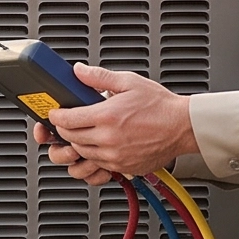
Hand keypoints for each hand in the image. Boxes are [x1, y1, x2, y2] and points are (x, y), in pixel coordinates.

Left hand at [35, 66, 198, 182]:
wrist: (183, 127)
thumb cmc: (160, 106)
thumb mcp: (129, 82)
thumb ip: (99, 77)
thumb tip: (78, 71)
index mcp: (107, 116)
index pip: (67, 120)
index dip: (56, 116)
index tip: (55, 113)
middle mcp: (109, 139)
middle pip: (71, 138)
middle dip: (64, 130)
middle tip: (67, 122)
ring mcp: (116, 156)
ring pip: (82, 154)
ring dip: (78, 144)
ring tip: (84, 132)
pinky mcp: (123, 167)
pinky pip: (99, 165)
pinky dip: (94, 156)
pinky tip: (99, 145)